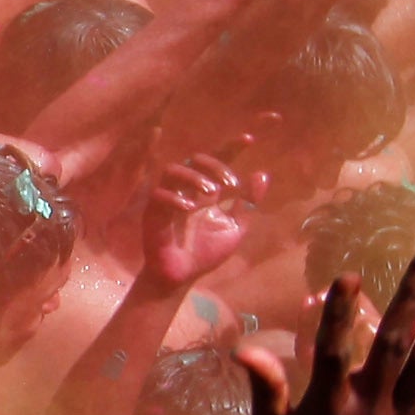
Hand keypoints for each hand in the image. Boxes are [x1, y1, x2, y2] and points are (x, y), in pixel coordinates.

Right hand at [135, 149, 249, 290]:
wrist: (182, 277)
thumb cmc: (205, 253)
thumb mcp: (235, 227)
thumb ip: (248, 203)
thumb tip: (261, 174)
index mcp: (208, 189)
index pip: (220, 159)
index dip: (235, 144)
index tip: (252, 137)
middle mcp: (187, 189)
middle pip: (197, 158)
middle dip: (216, 165)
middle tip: (231, 184)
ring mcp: (168, 199)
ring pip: (173, 170)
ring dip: (194, 177)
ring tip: (211, 193)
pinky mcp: (153, 213)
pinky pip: (159, 195)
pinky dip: (175, 198)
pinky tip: (190, 208)